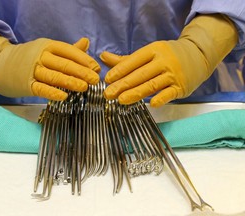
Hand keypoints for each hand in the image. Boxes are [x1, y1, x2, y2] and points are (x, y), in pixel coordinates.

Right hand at [0, 34, 100, 100]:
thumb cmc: (29, 58)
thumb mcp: (48, 49)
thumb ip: (69, 49)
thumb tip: (86, 42)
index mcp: (48, 46)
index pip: (69, 51)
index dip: (84, 60)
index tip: (96, 68)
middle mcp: (41, 56)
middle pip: (63, 64)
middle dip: (81, 72)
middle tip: (95, 80)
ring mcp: (32, 70)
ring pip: (54, 76)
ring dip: (70, 82)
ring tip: (84, 87)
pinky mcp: (25, 84)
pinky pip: (41, 89)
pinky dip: (52, 93)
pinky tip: (64, 96)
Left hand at [101, 14, 237, 106]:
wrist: (199, 55)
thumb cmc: (169, 55)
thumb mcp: (149, 53)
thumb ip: (126, 59)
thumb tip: (103, 57)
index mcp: (153, 50)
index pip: (134, 60)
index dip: (120, 70)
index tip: (108, 79)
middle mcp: (163, 61)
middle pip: (140, 74)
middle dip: (123, 85)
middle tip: (108, 94)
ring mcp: (173, 74)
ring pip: (152, 85)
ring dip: (136, 93)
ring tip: (121, 100)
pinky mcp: (181, 87)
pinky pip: (169, 93)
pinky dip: (161, 98)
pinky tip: (150, 104)